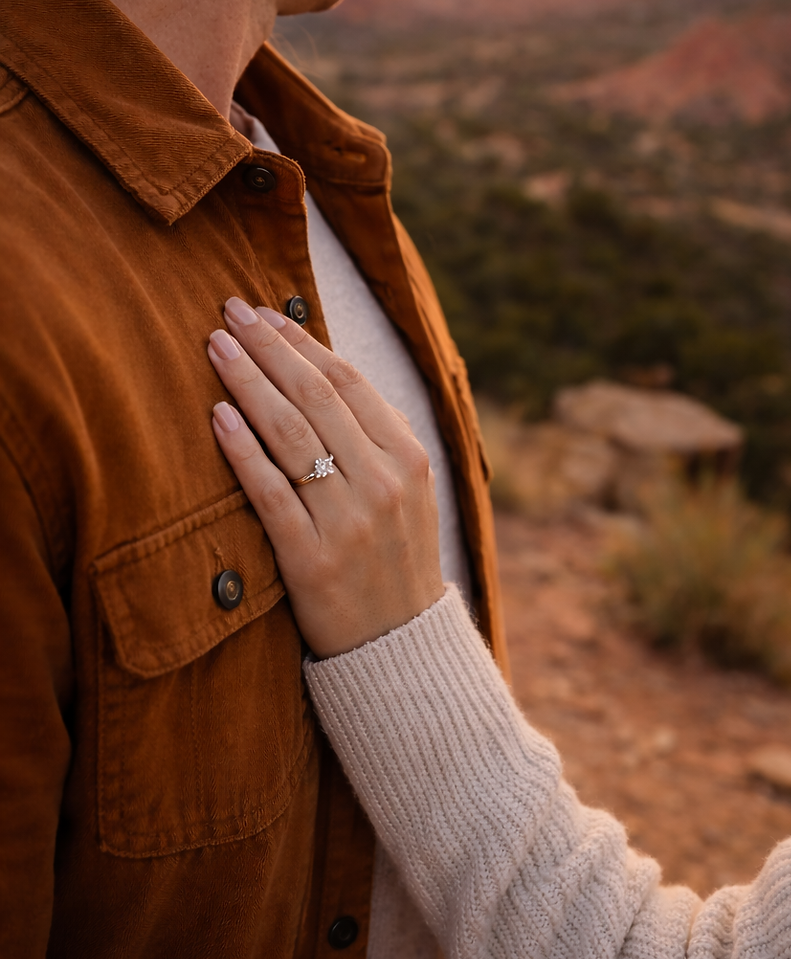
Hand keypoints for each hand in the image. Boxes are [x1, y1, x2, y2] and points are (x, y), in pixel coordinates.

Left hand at [206, 297, 444, 657]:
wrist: (400, 646)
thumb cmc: (394, 556)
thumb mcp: (407, 489)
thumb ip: (374, 435)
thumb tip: (320, 370)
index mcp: (409, 458)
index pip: (348, 382)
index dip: (302, 342)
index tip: (265, 313)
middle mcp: (383, 483)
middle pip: (315, 398)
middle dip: (268, 348)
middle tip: (228, 312)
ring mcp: (349, 521)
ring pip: (290, 436)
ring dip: (248, 384)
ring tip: (215, 348)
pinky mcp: (312, 559)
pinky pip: (270, 494)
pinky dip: (243, 452)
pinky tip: (218, 417)